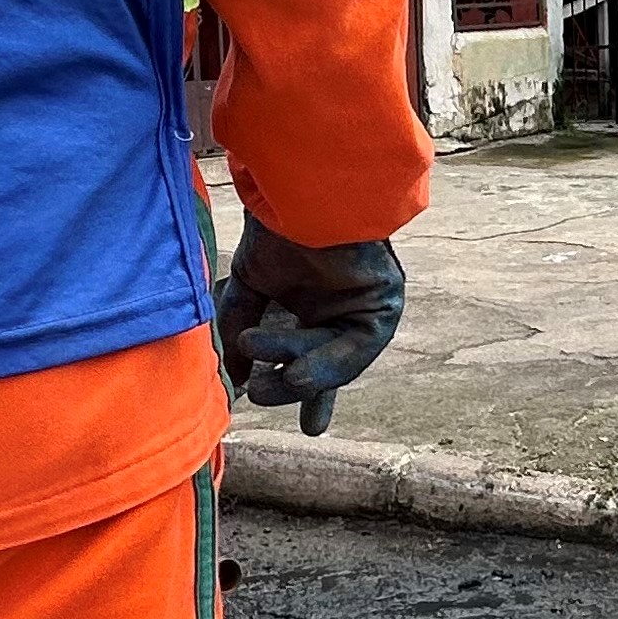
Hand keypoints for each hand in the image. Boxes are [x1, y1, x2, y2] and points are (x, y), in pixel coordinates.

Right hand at [213, 223, 406, 436]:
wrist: (300, 197)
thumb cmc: (276, 229)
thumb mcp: (250, 284)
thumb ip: (240, 324)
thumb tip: (233, 375)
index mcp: (313, 299)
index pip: (304, 350)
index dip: (295, 386)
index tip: (294, 421)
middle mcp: (343, 304)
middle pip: (329, 364)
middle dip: (307, 393)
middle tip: (269, 404)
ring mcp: (365, 304)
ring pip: (339, 360)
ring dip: (301, 378)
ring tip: (264, 385)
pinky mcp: (385, 303)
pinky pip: (359, 348)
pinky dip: (327, 367)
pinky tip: (297, 376)